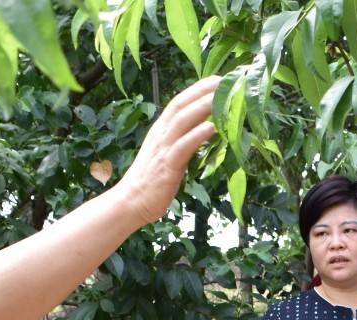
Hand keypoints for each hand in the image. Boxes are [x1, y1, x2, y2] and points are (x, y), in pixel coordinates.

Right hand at [115, 76, 220, 226]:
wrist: (130, 202)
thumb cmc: (152, 181)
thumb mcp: (168, 155)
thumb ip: (183, 141)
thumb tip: (204, 132)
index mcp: (161, 130)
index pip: (179, 102)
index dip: (198, 89)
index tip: (218, 79)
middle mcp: (161, 134)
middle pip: (181, 104)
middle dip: (203, 90)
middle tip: (226, 80)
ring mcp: (163, 148)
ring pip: (183, 120)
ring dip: (203, 106)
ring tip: (223, 96)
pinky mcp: (167, 165)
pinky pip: (183, 146)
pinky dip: (197, 135)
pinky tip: (212, 128)